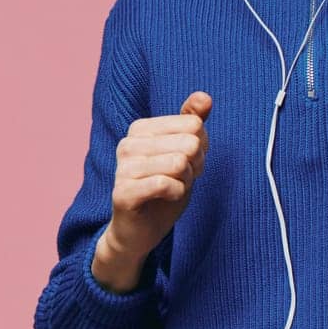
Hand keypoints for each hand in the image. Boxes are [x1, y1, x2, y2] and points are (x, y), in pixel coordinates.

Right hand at [96, 91, 211, 286]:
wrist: (140, 232)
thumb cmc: (164, 189)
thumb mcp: (184, 152)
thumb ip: (192, 121)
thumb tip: (204, 97)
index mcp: (141, 128)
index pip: (194, 125)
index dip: (200, 148)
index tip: (186, 163)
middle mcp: (128, 144)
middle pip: (190, 142)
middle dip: (195, 165)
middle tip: (181, 178)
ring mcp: (122, 168)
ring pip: (179, 163)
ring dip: (186, 180)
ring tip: (173, 188)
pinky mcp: (123, 193)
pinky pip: (166, 183)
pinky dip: (177, 192)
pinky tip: (167, 197)